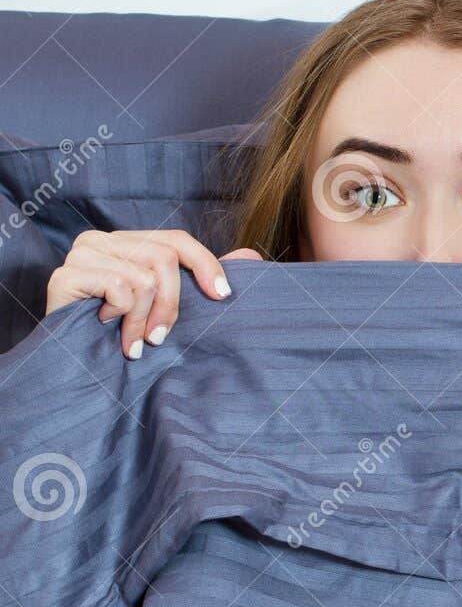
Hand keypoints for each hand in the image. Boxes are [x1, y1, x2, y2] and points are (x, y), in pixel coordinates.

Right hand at [45, 229, 256, 358]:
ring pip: (143, 277)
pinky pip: (118, 287)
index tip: (222, 297)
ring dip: (143, 319)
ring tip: (134, 342)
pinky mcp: (65, 274)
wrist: (70, 366)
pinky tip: (105, 326)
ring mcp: (81, 254)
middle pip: (163, 258)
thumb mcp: (165, 307)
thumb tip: (252, 256)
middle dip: (170, 304)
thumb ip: (201, 280)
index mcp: (126, 243)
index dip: (205, 264)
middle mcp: (101, 240)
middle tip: (160, 337)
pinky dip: (121, 314)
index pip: (176, 240)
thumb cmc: (120, 336)